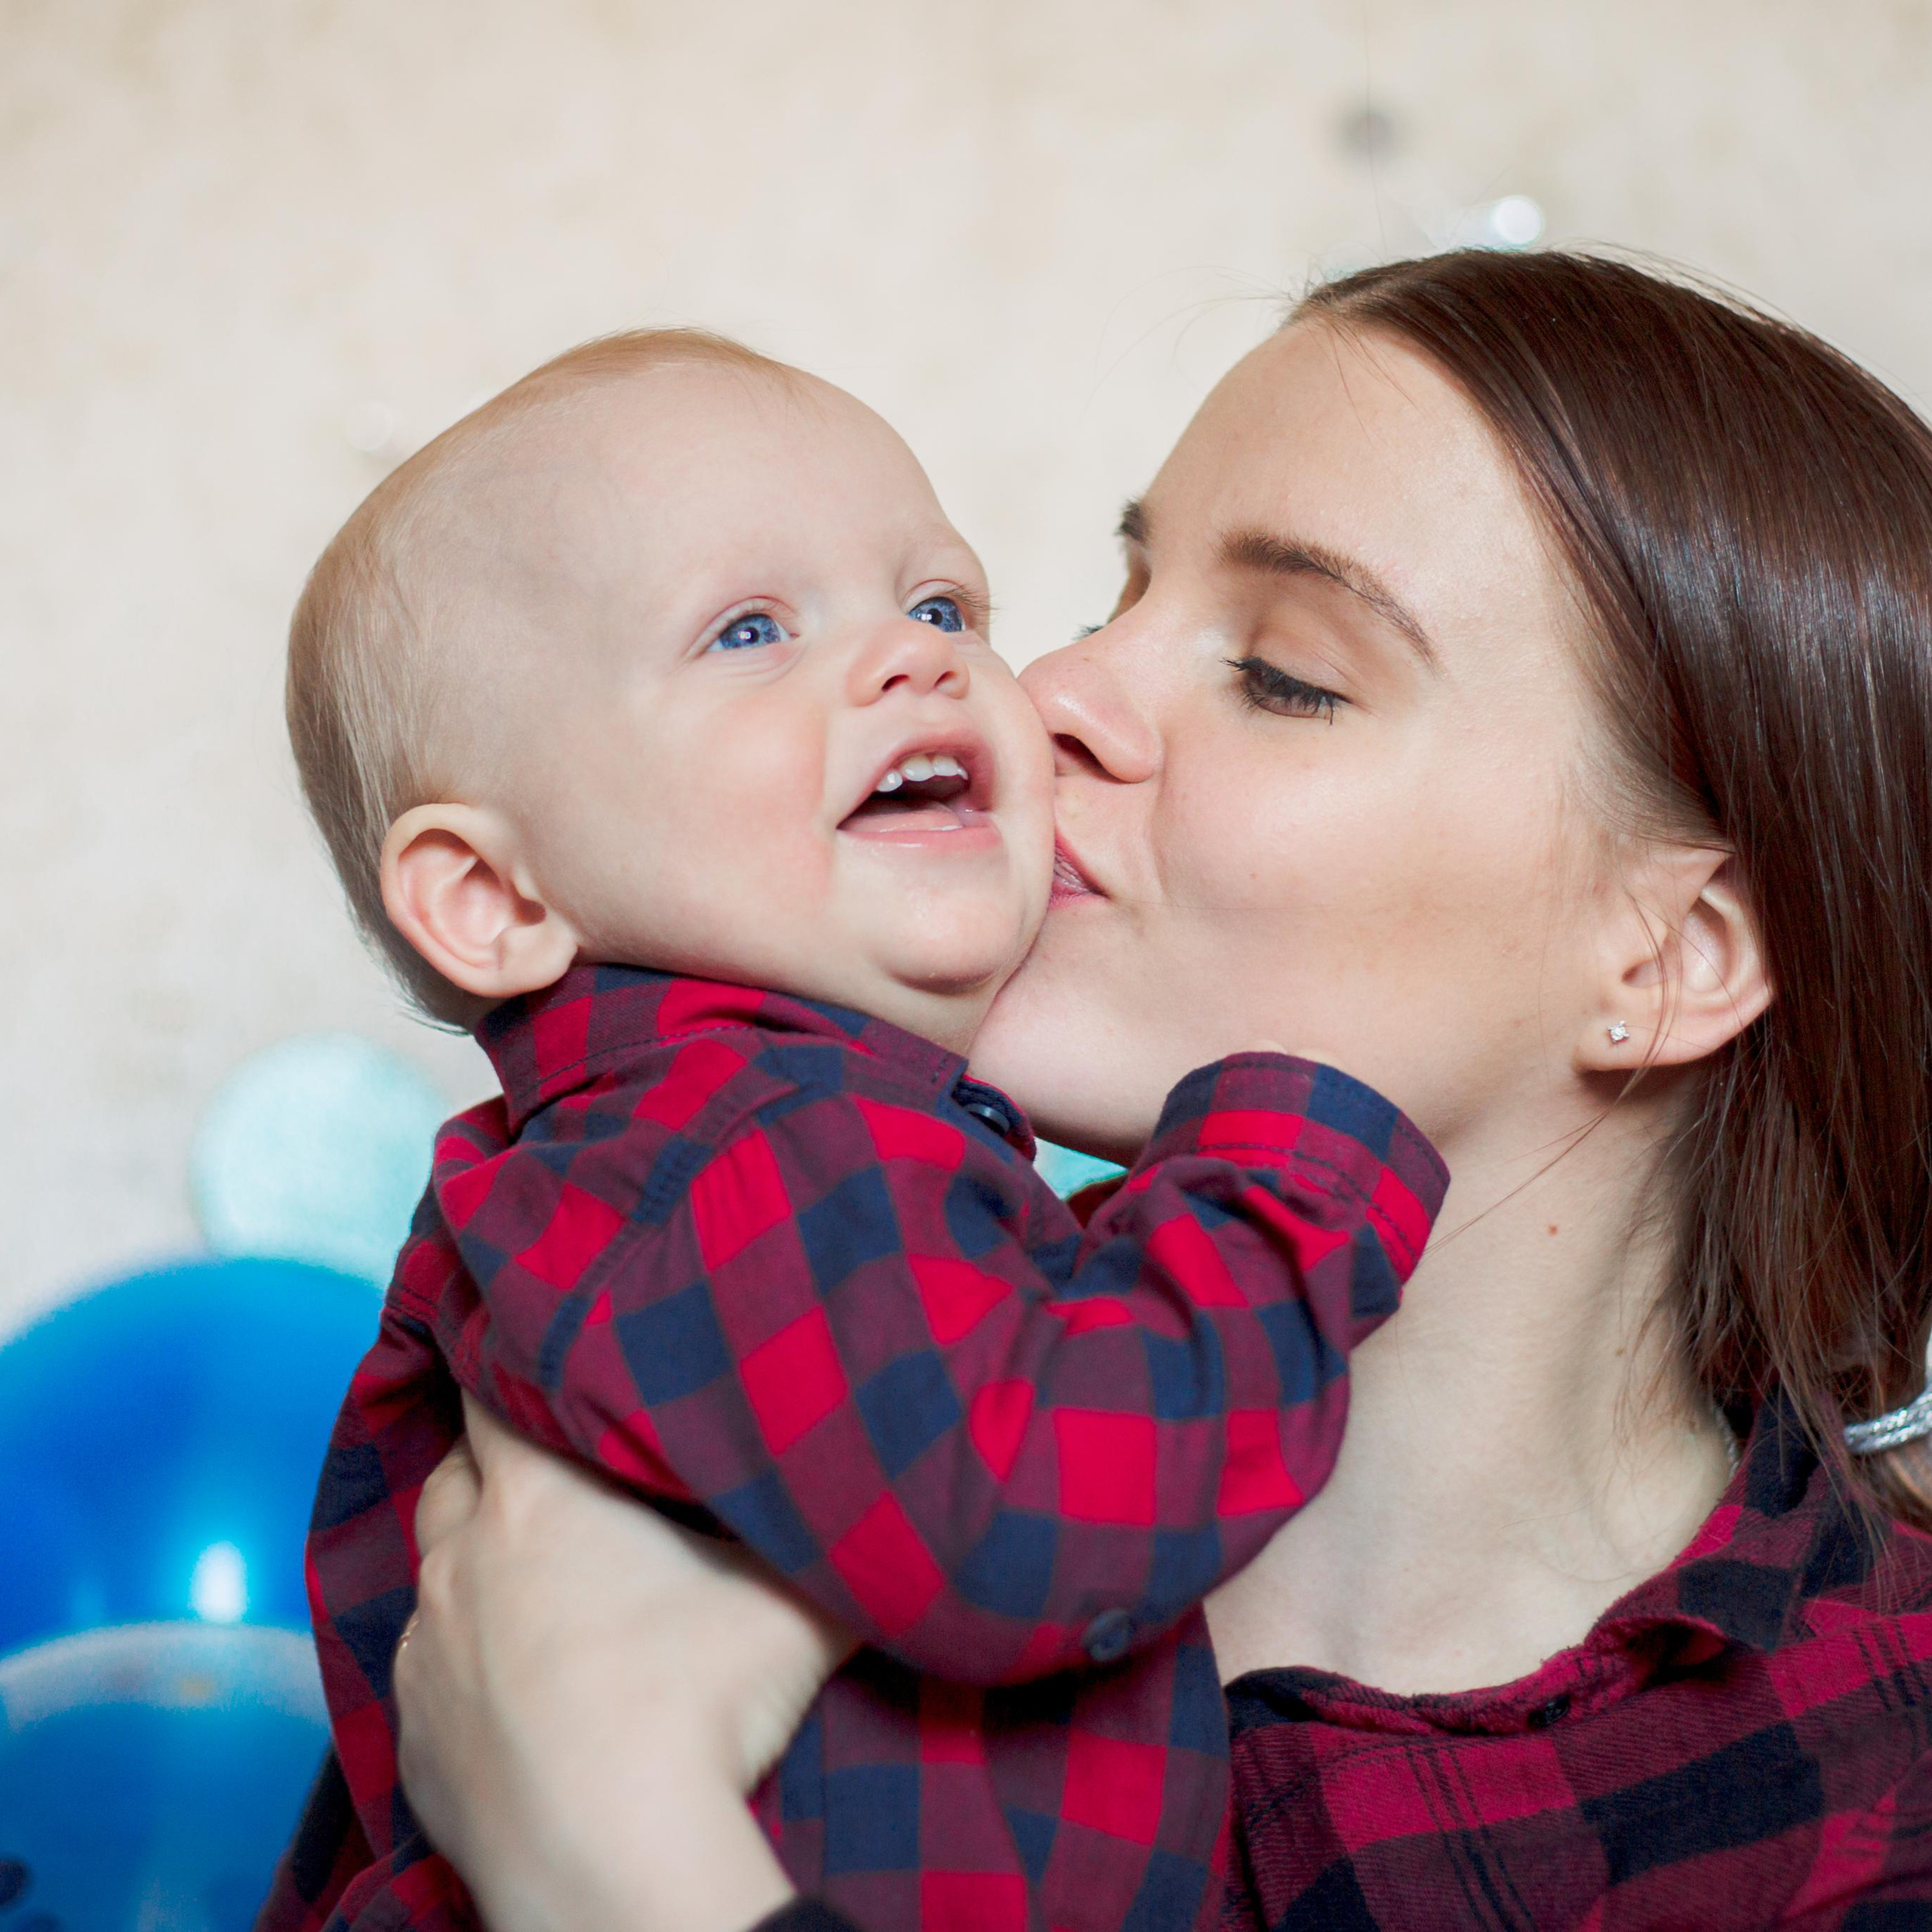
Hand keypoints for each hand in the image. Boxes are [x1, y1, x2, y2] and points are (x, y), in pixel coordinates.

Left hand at [395, 1395, 852, 1931]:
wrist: (612, 1858)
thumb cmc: (698, 1703)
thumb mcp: (792, 1598)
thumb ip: (813, 1531)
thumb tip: (863, 1488)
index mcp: (537, 1500)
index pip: (494, 1392)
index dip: (512, 1364)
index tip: (538, 1354)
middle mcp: (461, 1562)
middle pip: (454, 1475)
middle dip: (494, 1463)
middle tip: (556, 1471)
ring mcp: (425, 1654)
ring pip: (433, 1575)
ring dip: (475, 1564)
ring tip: (538, 1580)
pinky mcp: (415, 1740)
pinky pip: (427, 1671)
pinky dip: (462, 1657)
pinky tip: (519, 1680)